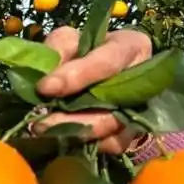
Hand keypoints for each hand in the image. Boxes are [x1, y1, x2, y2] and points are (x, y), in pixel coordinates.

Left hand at [30, 26, 152, 153]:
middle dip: (74, 119)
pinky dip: (85, 143)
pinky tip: (62, 137)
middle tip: (40, 124)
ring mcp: (140, 109)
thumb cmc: (82, 49)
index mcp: (131, 47)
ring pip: (113, 131)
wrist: (94, 69)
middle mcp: (143, 80)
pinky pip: (110, 144)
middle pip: (113, 106)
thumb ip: (57, 50)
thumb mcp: (68, 39)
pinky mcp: (131, 132)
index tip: (45, 88)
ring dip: (76, 134)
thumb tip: (46, 76)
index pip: (107, 62)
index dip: (78, 76)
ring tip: (46, 131)